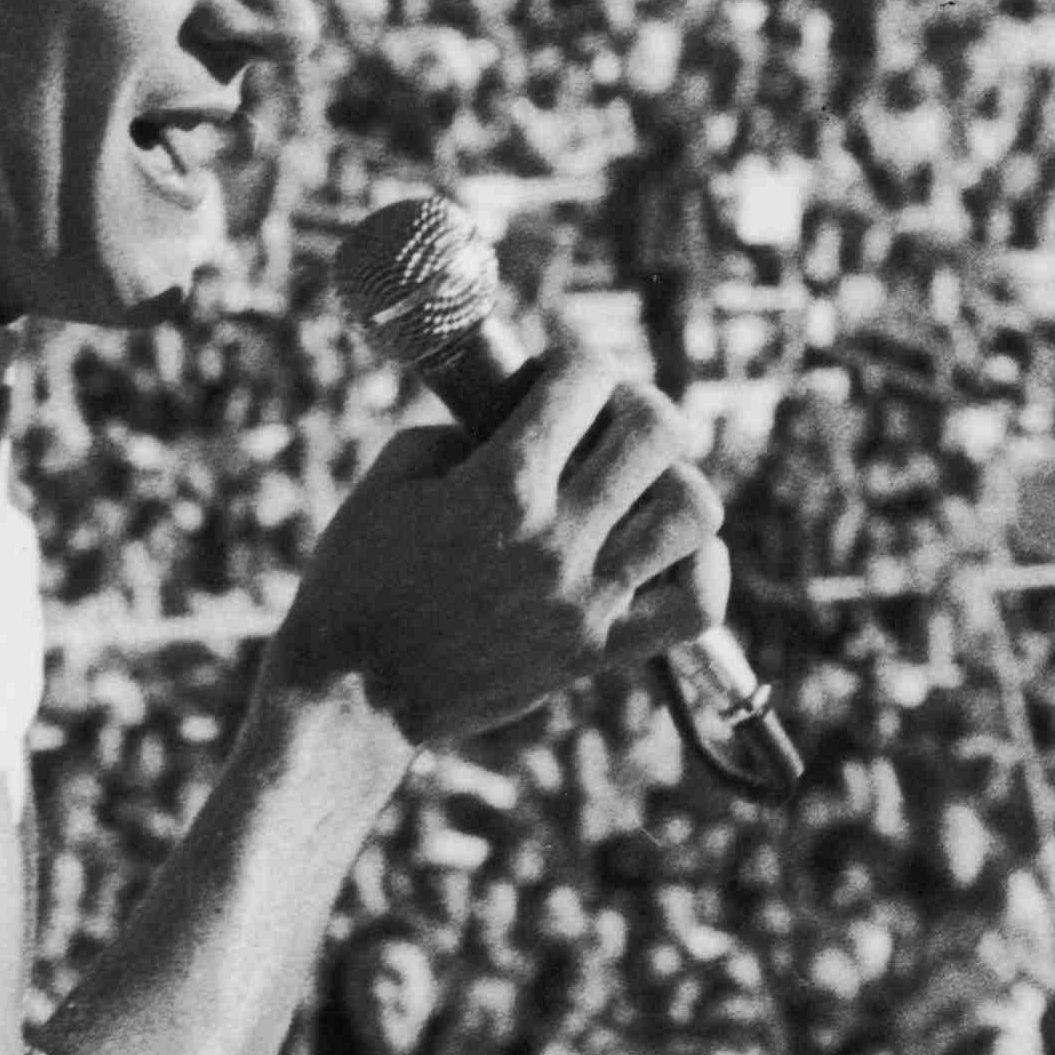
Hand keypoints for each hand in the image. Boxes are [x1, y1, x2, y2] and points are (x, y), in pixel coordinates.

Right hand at [276, 348, 730, 748]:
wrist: (352, 695)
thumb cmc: (355, 579)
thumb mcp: (392, 478)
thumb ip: (462, 431)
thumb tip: (522, 415)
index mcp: (498, 485)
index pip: (584, 378)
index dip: (576, 359)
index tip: (559, 373)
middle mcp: (552, 538)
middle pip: (657, 431)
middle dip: (638, 406)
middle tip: (609, 422)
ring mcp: (582, 599)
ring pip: (693, 511)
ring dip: (675, 481)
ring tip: (639, 487)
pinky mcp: (595, 653)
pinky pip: (697, 606)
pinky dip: (703, 567)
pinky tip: (671, 550)